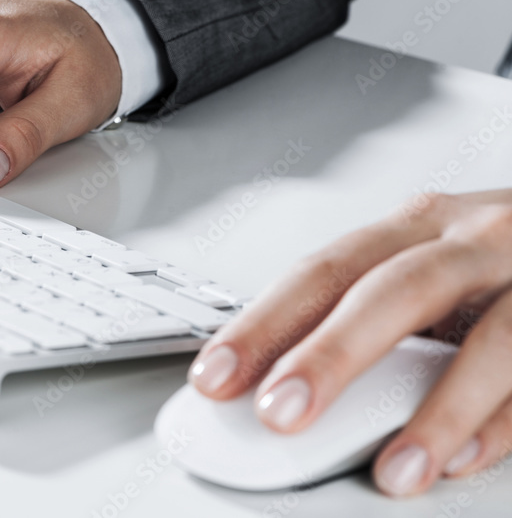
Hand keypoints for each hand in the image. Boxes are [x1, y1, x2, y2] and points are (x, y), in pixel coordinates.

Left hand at [188, 190, 511, 495]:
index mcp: (411, 228)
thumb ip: (362, 313)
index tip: (214, 376)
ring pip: (486, 340)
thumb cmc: (493, 261)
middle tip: (279, 414)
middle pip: (390, 292)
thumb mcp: (426, 265)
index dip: (263, 324)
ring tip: (392, 471)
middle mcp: (468, 240)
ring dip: (435, 412)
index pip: (321, 272)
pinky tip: (463, 460)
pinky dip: (502, 424)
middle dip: (330, 356)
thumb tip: (273, 377)